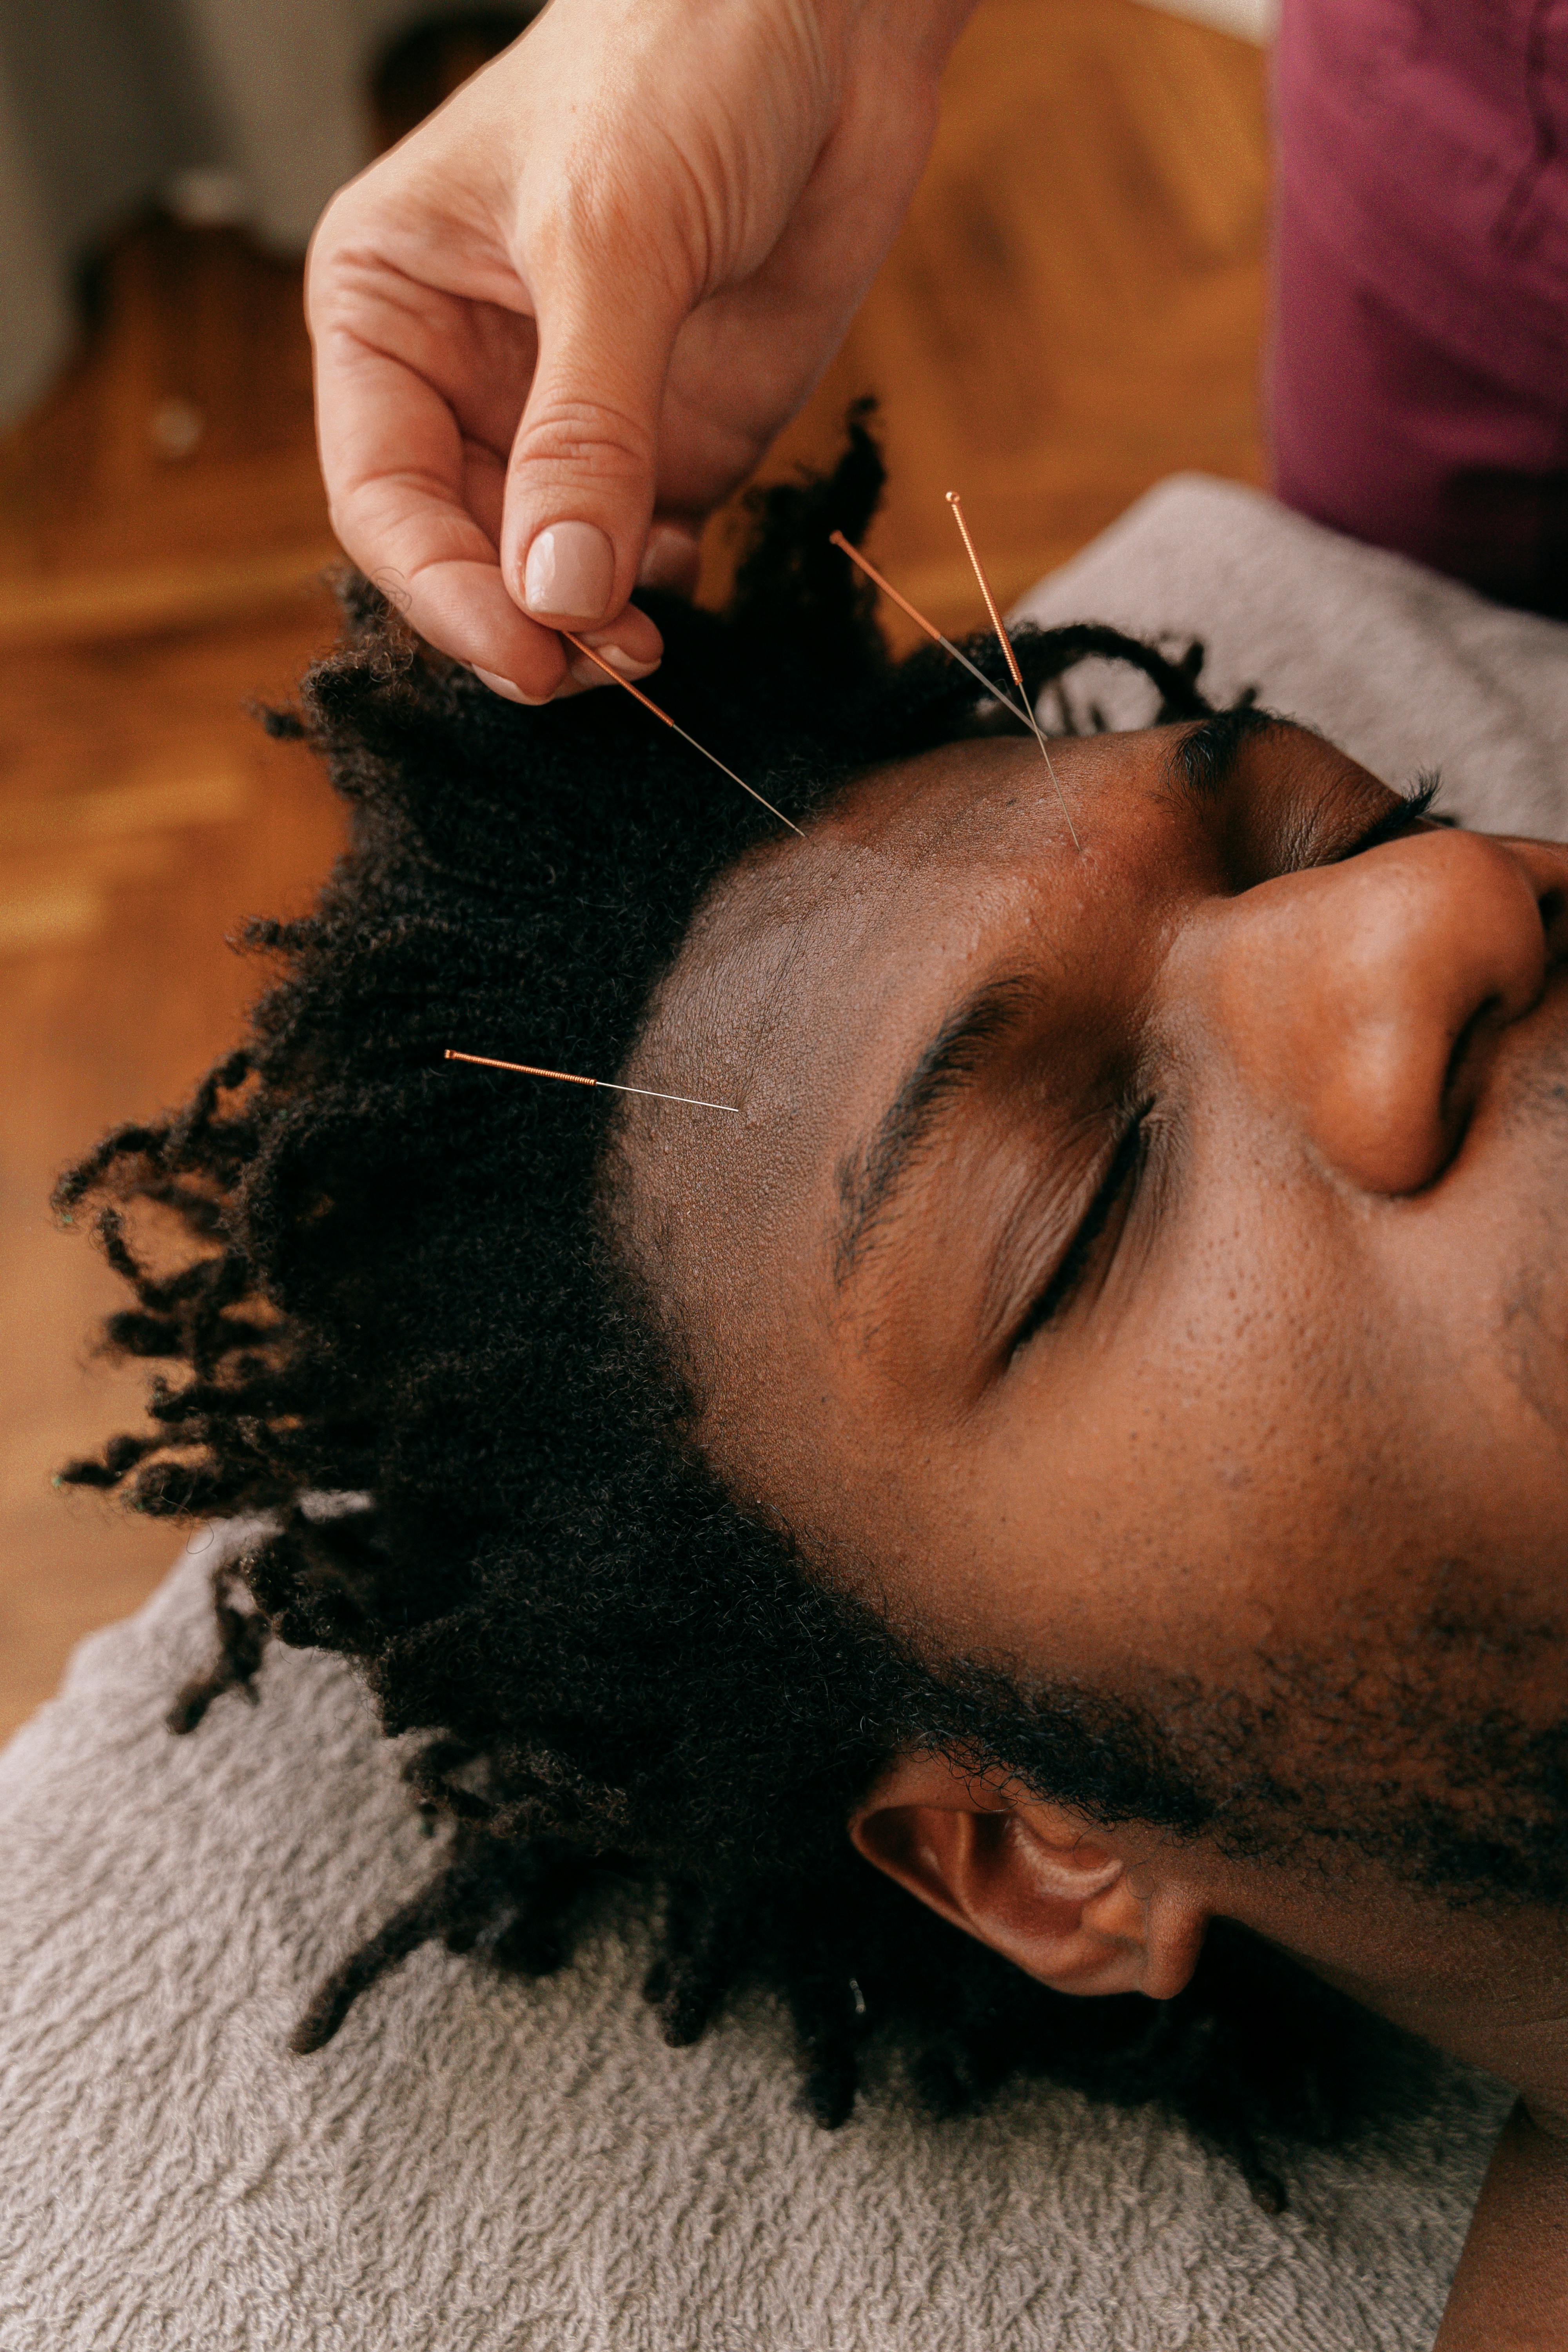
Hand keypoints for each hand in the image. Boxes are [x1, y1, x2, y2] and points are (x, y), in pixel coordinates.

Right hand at [307, 0, 975, 701]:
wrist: (825, 21)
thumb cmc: (677, 68)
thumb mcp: (612, 244)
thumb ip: (586, 428)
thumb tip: (556, 595)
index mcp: (392, 313)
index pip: (383, 496)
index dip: (443, 591)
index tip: (521, 652)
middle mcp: (469, 380)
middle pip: (466, 556)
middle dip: (524, 622)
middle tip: (595, 669)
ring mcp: (573, 420)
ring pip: (553, 576)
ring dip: (594, 627)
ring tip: (648, 645)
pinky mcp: (670, 442)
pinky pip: (642, 558)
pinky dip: (656, 590)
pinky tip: (685, 576)